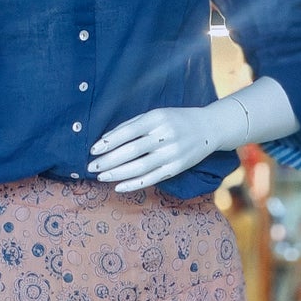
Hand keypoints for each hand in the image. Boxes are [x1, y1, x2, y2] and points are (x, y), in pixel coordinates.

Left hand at [88, 99, 243, 191]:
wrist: (209, 129)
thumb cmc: (176, 120)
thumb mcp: (156, 114)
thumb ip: (132, 124)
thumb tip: (105, 139)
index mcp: (157, 119)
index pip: (128, 132)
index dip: (109, 142)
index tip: (93, 150)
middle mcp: (165, 136)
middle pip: (132, 151)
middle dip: (109, 160)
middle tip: (92, 167)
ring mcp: (172, 154)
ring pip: (140, 167)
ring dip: (117, 174)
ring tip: (101, 177)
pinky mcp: (176, 168)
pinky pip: (152, 179)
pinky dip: (134, 184)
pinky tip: (119, 186)